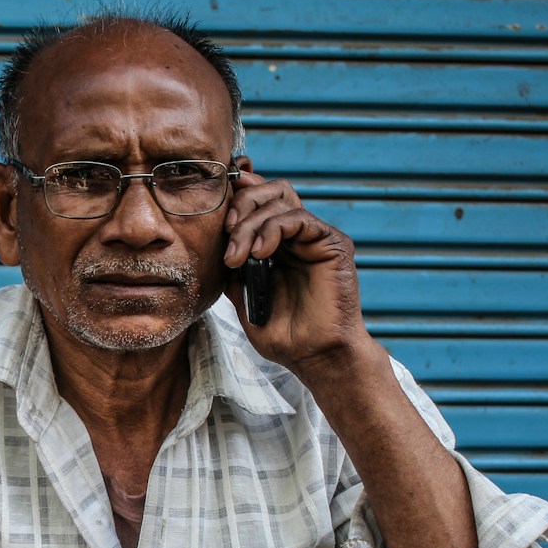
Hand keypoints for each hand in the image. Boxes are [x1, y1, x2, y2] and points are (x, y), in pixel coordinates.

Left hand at [221, 172, 373, 376]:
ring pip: (280, 199)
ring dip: (251, 223)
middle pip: (268, 191)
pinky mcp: (332, 244)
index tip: (214, 215)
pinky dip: (273, 229)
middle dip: (240, 206)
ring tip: (238, 257)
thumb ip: (234, 268)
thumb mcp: (244, 298)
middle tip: (226, 236)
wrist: (314, 356)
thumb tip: (216, 242)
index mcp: (277, 244)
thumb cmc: (284, 335)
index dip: (236, 197)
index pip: (258, 201)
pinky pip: (299, 218)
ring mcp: (315, 237)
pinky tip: (259, 254)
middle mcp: (297, 235)